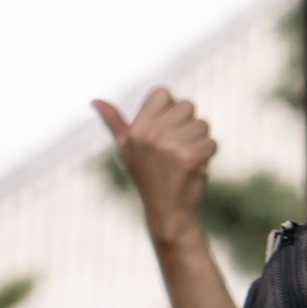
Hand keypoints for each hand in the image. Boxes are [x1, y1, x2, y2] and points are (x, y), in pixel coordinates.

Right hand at [94, 88, 217, 248]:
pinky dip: (209, 155)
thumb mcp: (126, 149)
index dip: (171, 110)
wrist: (168, 214)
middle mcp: (149, 135)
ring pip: (202, 124)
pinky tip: (195, 169)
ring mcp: (169, 146)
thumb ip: (114, 122)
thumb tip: (95, 100)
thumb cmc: (149, 178)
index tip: (166, 132)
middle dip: (188, 126)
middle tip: (176, 151)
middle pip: (187, 105)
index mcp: (134, 130)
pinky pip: (211, 141)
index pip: (163, 93)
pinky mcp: (190, 157)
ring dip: (199, 141)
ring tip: (184, 160)